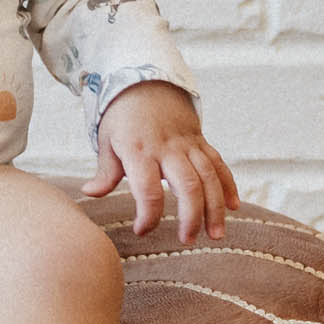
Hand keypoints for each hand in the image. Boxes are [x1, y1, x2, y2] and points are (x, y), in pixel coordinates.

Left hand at [82, 81, 239, 243]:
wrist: (146, 82)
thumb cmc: (121, 118)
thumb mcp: (107, 140)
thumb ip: (105, 171)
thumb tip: (90, 192)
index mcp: (139, 150)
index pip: (148, 189)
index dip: (147, 215)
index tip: (142, 231)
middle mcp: (167, 148)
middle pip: (188, 185)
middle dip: (191, 216)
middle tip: (187, 241)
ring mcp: (188, 144)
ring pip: (209, 177)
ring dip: (215, 208)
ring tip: (216, 236)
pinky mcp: (201, 142)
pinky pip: (219, 164)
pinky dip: (228, 185)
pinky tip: (233, 207)